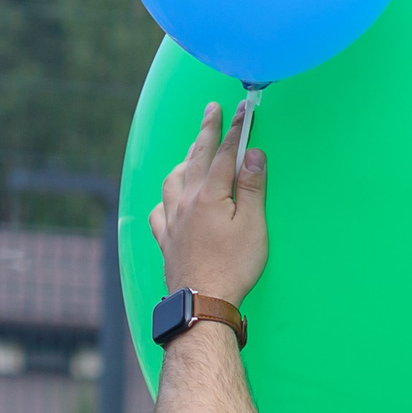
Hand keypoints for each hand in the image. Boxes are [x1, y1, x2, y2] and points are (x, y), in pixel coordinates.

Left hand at [149, 101, 268, 307]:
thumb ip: (252, 187)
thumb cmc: (233, 267)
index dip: (235, 129)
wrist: (202, 302)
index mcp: (210, 195)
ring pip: (173, 179)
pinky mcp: (166, 241)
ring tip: (192, 151)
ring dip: (185, 160)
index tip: (242, 110)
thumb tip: (253, 155)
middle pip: (196, 157)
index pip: (225, 153)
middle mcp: (186, 201)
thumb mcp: (253, 225)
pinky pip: (158, 211)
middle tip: (211, 110)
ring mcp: (172, 221)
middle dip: (206, 131)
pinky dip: (165, 198)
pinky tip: (169, 199)